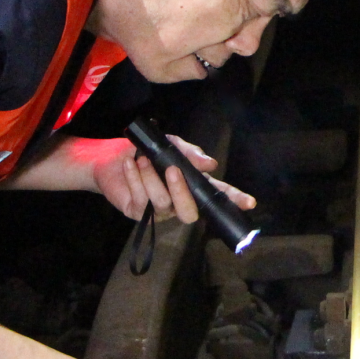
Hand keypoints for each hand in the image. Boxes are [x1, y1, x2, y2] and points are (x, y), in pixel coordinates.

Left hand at [86, 136, 255, 223]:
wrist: (110, 157)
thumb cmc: (144, 151)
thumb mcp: (169, 145)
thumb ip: (189, 153)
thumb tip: (210, 164)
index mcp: (191, 185)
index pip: (215, 195)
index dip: (233, 200)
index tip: (249, 202)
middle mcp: (178, 202)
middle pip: (190, 212)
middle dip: (182, 192)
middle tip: (172, 169)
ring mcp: (158, 210)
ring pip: (163, 202)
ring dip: (152, 178)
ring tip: (142, 159)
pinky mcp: (138, 212)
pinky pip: (142, 200)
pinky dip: (136, 178)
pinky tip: (130, 164)